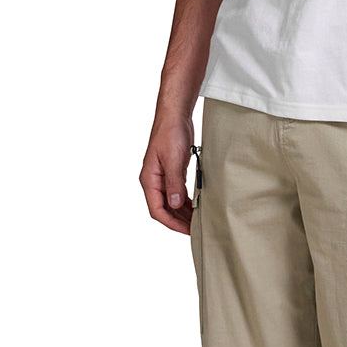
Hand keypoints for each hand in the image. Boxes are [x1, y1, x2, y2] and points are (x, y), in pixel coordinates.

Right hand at [140, 116, 194, 232]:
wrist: (174, 116)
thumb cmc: (170, 133)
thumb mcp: (174, 159)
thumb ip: (174, 183)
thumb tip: (175, 204)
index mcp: (149, 180)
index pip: (156, 210)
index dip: (171, 223)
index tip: (186, 230)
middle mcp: (154, 181)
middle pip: (164, 209)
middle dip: (178, 221)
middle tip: (196, 229)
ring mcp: (163, 178)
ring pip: (171, 203)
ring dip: (183, 213)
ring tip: (197, 221)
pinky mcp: (172, 173)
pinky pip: (178, 193)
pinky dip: (186, 202)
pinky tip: (196, 207)